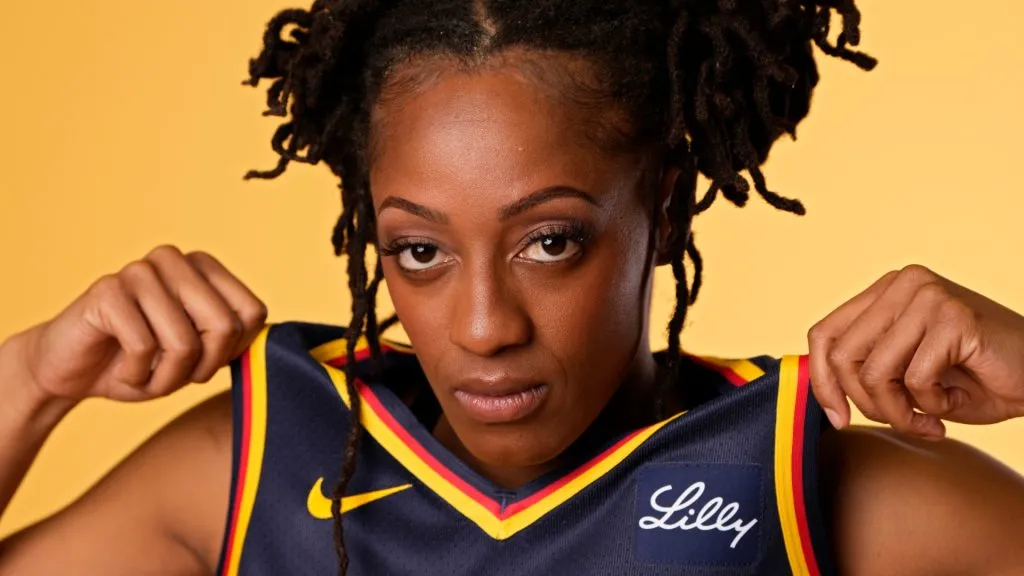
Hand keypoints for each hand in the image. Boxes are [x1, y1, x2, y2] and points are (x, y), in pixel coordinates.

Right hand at [18, 246, 266, 402]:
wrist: (71, 372)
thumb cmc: (142, 363)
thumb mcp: (200, 357)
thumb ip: (235, 342)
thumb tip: (278, 339)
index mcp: (205, 267)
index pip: (253, 314)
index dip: (231, 352)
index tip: (202, 362)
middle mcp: (174, 259)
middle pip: (224, 326)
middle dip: (200, 367)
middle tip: (169, 372)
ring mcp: (139, 271)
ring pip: (184, 342)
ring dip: (164, 377)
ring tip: (142, 370)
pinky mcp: (107, 290)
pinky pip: (144, 348)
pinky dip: (135, 375)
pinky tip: (119, 366)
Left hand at [807, 264, 1023, 438]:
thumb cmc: (974, 378)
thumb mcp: (904, 373)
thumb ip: (864, 369)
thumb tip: (816, 391)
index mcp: (885, 291)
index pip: (823, 335)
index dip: (822, 383)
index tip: (838, 418)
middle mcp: (902, 284)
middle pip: (842, 357)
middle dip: (866, 403)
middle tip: (903, 421)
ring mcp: (927, 295)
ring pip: (874, 372)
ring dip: (899, 412)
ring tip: (929, 419)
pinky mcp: (952, 316)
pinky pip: (915, 379)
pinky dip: (931, 407)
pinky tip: (954, 402)